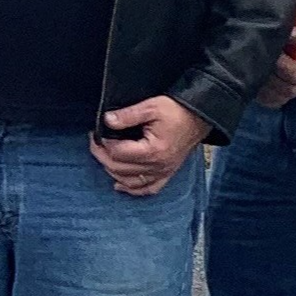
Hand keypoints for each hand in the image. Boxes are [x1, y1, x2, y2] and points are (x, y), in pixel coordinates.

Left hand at [90, 96, 212, 196]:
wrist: (200, 116)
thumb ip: (128, 115)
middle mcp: (158, 165)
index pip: (118, 153)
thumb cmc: (178, 110)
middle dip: (102, 156)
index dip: (103, 144)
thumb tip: (107, 121)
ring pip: (131, 182)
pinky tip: (120, 185)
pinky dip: (132, 189)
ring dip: (113, 172)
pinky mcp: (168, 173)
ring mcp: (164, 171)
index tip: (96, 133)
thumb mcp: (152, 106)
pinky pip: (149, 188)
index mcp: (153, 150)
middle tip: (95, 143)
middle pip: (120, 169)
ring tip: (104, 158)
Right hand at [255, 27, 295, 108]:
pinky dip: (280, 100)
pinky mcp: (250, 90)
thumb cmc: (258, 31)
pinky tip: (287, 94)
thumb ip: (287, 32)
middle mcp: (260, 74)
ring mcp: (254, 85)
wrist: (231, 37)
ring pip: (278, 97)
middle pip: (287, 89)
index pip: (293, 74)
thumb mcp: (274, 27)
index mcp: (268, 58)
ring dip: (294, 93)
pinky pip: (268, 102)